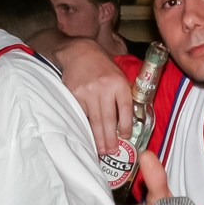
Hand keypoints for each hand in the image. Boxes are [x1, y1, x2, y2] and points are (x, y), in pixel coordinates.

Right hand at [58, 38, 133, 155]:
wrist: (80, 52)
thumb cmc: (103, 67)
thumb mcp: (119, 75)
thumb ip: (124, 95)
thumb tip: (128, 120)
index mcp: (119, 83)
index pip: (125, 110)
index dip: (126, 126)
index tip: (126, 137)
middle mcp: (104, 88)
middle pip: (109, 119)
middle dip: (111, 139)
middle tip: (113, 152)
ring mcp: (88, 93)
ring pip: (94, 121)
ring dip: (98, 138)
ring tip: (102, 150)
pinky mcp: (75, 95)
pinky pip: (82, 116)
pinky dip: (86, 127)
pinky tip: (88, 136)